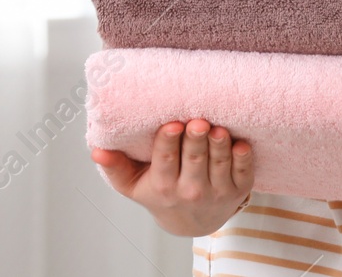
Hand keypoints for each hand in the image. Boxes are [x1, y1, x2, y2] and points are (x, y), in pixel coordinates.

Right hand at [92, 118, 253, 236]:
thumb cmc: (160, 192)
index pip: (165, 161)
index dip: (169, 143)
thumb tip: (97, 150)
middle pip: (194, 160)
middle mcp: (191, 190)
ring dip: (220, 145)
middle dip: (196, 140)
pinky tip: (241, 144)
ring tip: (218, 128)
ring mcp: (217, 190)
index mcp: (164, 185)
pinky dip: (243, 159)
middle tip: (198, 121)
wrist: (192, 220)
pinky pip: (244, 172)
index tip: (172, 125)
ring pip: (219, 163)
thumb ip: (115, 167)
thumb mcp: (133, 185)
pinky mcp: (238, 189)